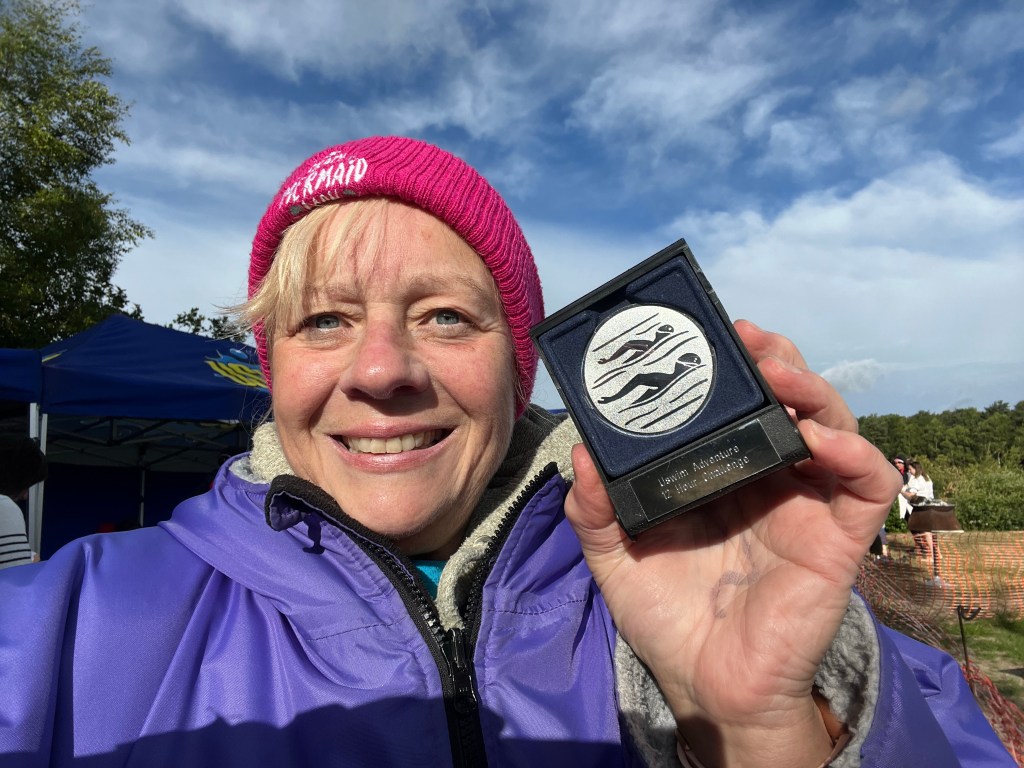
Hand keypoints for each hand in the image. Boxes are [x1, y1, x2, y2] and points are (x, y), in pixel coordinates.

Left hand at [564, 320, 902, 767]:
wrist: (703, 687)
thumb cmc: (665, 617)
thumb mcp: (614, 557)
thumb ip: (595, 509)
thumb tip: (581, 453)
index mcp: (720, 473)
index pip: (737, 403)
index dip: (732, 366)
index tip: (707, 336)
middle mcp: (767, 480)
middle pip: (790, 400)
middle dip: (776, 361)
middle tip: (746, 341)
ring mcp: (806, 507)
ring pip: (834, 427)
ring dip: (814, 392)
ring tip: (779, 375)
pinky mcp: (837, 542)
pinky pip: (867, 488)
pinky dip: (855, 456)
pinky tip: (818, 441)